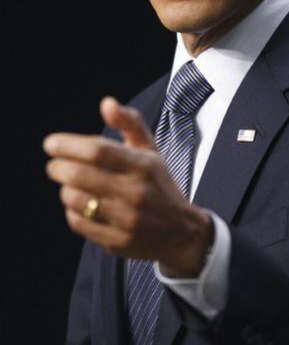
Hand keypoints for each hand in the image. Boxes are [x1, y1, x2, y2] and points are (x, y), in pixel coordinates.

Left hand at [43, 97, 213, 276]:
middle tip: (54, 165)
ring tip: (69, 184)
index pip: (98, 151)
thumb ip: (129, 122)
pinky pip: (79, 223)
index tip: (51, 143)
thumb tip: (106, 103)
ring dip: (65, 189)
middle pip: (81, 175)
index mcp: (143, 165)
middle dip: (58, 167)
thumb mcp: (150, 150)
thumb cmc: (158, 183)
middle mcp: (136, 192)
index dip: (69, 145)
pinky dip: (72, 211)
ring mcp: (127, 220)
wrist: (181, 231)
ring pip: (76, 200)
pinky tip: (79, 204)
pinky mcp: (118, 241)